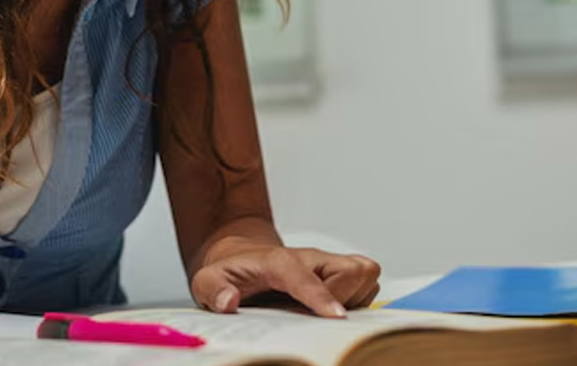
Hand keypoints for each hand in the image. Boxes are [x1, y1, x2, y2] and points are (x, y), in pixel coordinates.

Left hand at [191, 243, 381, 318]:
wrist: (243, 258)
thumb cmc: (231, 272)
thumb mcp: (207, 281)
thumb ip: (214, 290)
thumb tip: (230, 301)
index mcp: (279, 260)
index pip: (305, 275)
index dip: (322, 296)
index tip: (337, 318)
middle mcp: (311, 258)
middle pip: (351, 270)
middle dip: (344, 297)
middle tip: (317, 316)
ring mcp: (328, 265)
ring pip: (366, 276)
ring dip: (354, 298)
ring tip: (322, 313)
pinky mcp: (341, 274)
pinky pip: (368, 287)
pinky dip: (358, 301)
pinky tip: (330, 311)